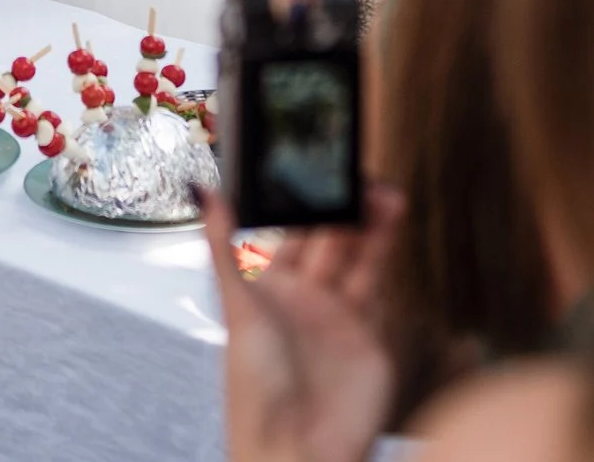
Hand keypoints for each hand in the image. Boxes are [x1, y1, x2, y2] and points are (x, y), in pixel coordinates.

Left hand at [201, 184, 401, 461]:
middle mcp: (302, 298)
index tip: (317, 161)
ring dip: (372, 226)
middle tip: (362, 172)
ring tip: (389, 194)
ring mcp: (337, 318)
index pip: (287, 228)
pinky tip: (391, 234)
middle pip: (329, 237)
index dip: (302, 196)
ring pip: (359, 257)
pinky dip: (385, 262)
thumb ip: (224, 249)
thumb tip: (202, 190)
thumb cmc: (256, 390)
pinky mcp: (368, 339)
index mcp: (265, 287)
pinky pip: (378, 292)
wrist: (300, 453)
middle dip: (344, 204)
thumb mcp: (238, 310)